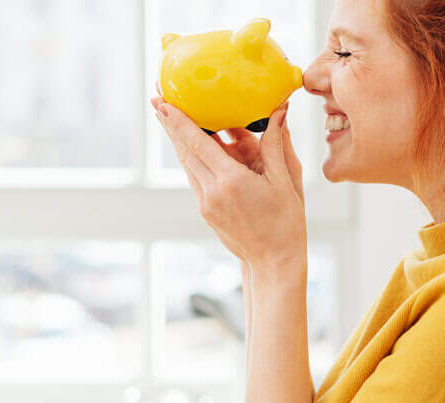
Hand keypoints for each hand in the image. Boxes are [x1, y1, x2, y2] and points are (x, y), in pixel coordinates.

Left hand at [150, 96, 306, 275]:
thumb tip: (279, 111)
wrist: (275, 261)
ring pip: (187, 164)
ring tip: (169, 118)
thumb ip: (276, 144)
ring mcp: (206, 203)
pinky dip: (191, 158)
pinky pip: (195, 178)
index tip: (163, 101)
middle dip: (170, 124)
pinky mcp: (206, 212)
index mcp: (232, 181)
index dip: (179, 121)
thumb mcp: (285, 181)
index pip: (198, 143)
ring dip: (178, 141)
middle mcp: (212, 192)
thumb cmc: (286, 222)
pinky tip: (191, 147)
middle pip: (185, 151)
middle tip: (157, 98)